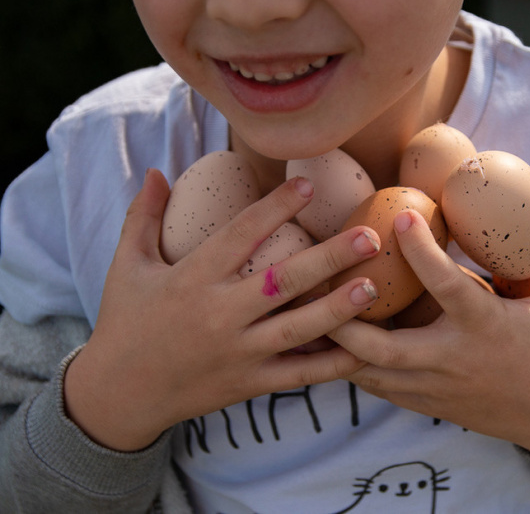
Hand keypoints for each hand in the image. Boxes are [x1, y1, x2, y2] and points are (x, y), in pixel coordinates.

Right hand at [64, 169, 380, 450]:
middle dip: (329, 259)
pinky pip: (299, 375)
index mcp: (193, 279)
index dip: (276, 208)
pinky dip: (333, 365)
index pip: (241, 235)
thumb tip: (155, 171)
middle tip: (369, 237)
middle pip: (283, 282)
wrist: (120, 394)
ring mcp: (239, 353)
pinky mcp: (251, 383)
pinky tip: (364, 347)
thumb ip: (143, 217)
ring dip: (338, 309)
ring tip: (373, 287)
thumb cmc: (126, 322)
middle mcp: (219, 315)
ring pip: (297, 330)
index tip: (308, 185)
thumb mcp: (127, 266)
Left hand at [328, 199, 529, 456]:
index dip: (422, 252)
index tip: (400, 216)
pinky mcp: (428, 403)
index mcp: (485, 328)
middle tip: (315, 281)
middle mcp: (452, 360)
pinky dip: (353, 367)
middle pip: (382, 347)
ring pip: (370, 373)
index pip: (447, 287)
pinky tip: (332, 342)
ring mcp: (435, 387)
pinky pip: (380, 388)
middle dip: (343, 318)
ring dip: (337, 345)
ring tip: (307, 311)